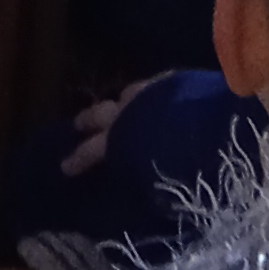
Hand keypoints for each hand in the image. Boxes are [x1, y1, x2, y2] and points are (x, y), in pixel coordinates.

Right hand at [58, 72, 175, 176]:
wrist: (203, 127)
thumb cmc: (178, 162)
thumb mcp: (154, 180)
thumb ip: (140, 179)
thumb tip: (134, 184)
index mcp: (119, 137)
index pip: (91, 149)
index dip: (78, 159)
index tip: (65, 168)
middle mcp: (128, 112)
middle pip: (100, 114)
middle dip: (88, 120)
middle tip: (78, 126)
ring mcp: (150, 93)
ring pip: (128, 95)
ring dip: (121, 105)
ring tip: (118, 108)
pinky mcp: (174, 85)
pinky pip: (155, 87)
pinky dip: (149, 95)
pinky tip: (154, 97)